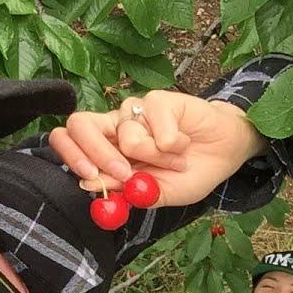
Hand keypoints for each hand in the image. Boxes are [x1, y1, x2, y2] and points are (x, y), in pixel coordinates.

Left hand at [48, 91, 266, 207]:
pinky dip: (173, 144)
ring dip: (157, 157)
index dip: (70, 154)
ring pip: (128, 136)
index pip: (69, 139)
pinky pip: (157, 126)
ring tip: (176, 161)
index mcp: (107, 149)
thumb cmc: (188, 174)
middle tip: (126, 174)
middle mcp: (116, 127)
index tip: (88, 177)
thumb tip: (88, 185)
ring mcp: (136, 111)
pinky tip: (183, 143)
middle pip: (81, 124)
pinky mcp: (157, 100)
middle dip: (100, 154)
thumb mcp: (156, 192)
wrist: (224, 154)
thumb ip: (125, 191)